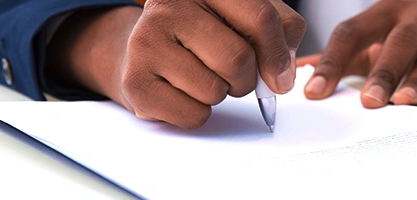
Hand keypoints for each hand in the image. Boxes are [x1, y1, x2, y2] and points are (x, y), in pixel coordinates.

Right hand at [46, 1, 305, 128]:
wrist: (148, 49)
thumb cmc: (205, 33)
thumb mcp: (246, 18)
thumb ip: (280, 33)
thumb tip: (281, 75)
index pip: (260, 18)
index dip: (277, 54)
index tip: (280, 78)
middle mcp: (169, 4)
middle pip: (238, 59)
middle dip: (246, 80)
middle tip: (234, 75)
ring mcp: (147, 40)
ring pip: (214, 90)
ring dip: (220, 95)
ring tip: (203, 77)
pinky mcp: (135, 80)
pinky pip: (193, 114)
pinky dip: (198, 113)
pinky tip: (184, 92)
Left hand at [301, 0, 416, 107]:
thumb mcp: (381, 33)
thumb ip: (345, 55)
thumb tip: (303, 73)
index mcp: (387, 11)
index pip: (353, 31)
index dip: (332, 61)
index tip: (315, 91)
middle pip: (399, 42)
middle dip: (382, 72)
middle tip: (367, 102)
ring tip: (405, 102)